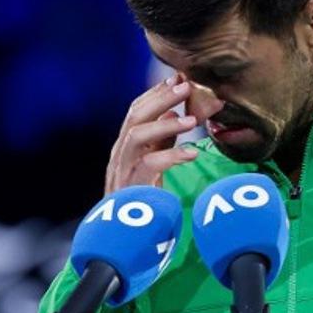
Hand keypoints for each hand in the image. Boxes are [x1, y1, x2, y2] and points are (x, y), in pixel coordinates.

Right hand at [105, 73, 221, 193]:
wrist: (123, 234)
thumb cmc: (140, 197)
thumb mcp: (151, 163)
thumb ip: (161, 140)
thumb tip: (174, 113)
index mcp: (125, 145)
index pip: (137, 110)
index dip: (156, 93)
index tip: (179, 77)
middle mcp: (119, 153)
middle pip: (134, 116)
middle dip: (160, 99)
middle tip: (187, 87)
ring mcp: (121, 169)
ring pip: (136, 136)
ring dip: (165, 124)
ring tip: (192, 121)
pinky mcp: (129, 187)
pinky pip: (148, 166)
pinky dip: (171, 156)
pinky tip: (192, 154)